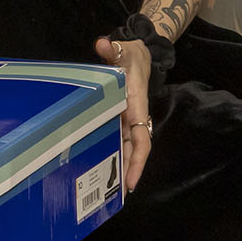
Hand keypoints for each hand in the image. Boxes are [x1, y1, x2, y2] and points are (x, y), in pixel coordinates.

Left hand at [93, 36, 153, 192]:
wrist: (138, 53)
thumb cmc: (132, 54)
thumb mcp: (124, 49)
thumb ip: (114, 48)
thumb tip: (102, 44)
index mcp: (136, 106)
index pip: (141, 139)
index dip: (137, 160)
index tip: (132, 180)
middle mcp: (133, 117)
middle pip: (134, 150)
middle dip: (128, 171)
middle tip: (117, 196)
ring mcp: (125, 119)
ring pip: (125, 147)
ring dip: (119, 167)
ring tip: (108, 191)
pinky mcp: (118, 118)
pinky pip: (116, 139)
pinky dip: (112, 153)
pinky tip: (100, 167)